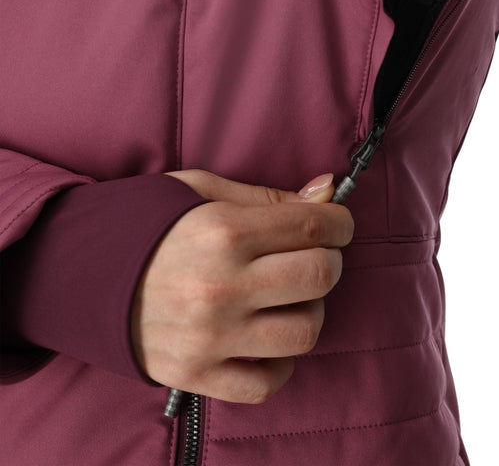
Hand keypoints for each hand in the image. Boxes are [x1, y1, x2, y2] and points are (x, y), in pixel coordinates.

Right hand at [130, 169, 352, 403]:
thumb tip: (328, 191)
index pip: (313, 226)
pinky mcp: (198, 375)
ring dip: (310, 310)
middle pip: (319, 275)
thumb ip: (269, 195)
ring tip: (289, 297)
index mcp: (223, 231)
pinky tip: (267, 337)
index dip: (340, 222)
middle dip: (329, 260)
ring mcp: (210, 336)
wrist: (82, 276)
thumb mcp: (202, 192)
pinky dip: (280, 361)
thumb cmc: (150, 226)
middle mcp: (220, 286)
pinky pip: (268, 382)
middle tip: (314, 255)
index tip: (338, 224)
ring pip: (305, 331)